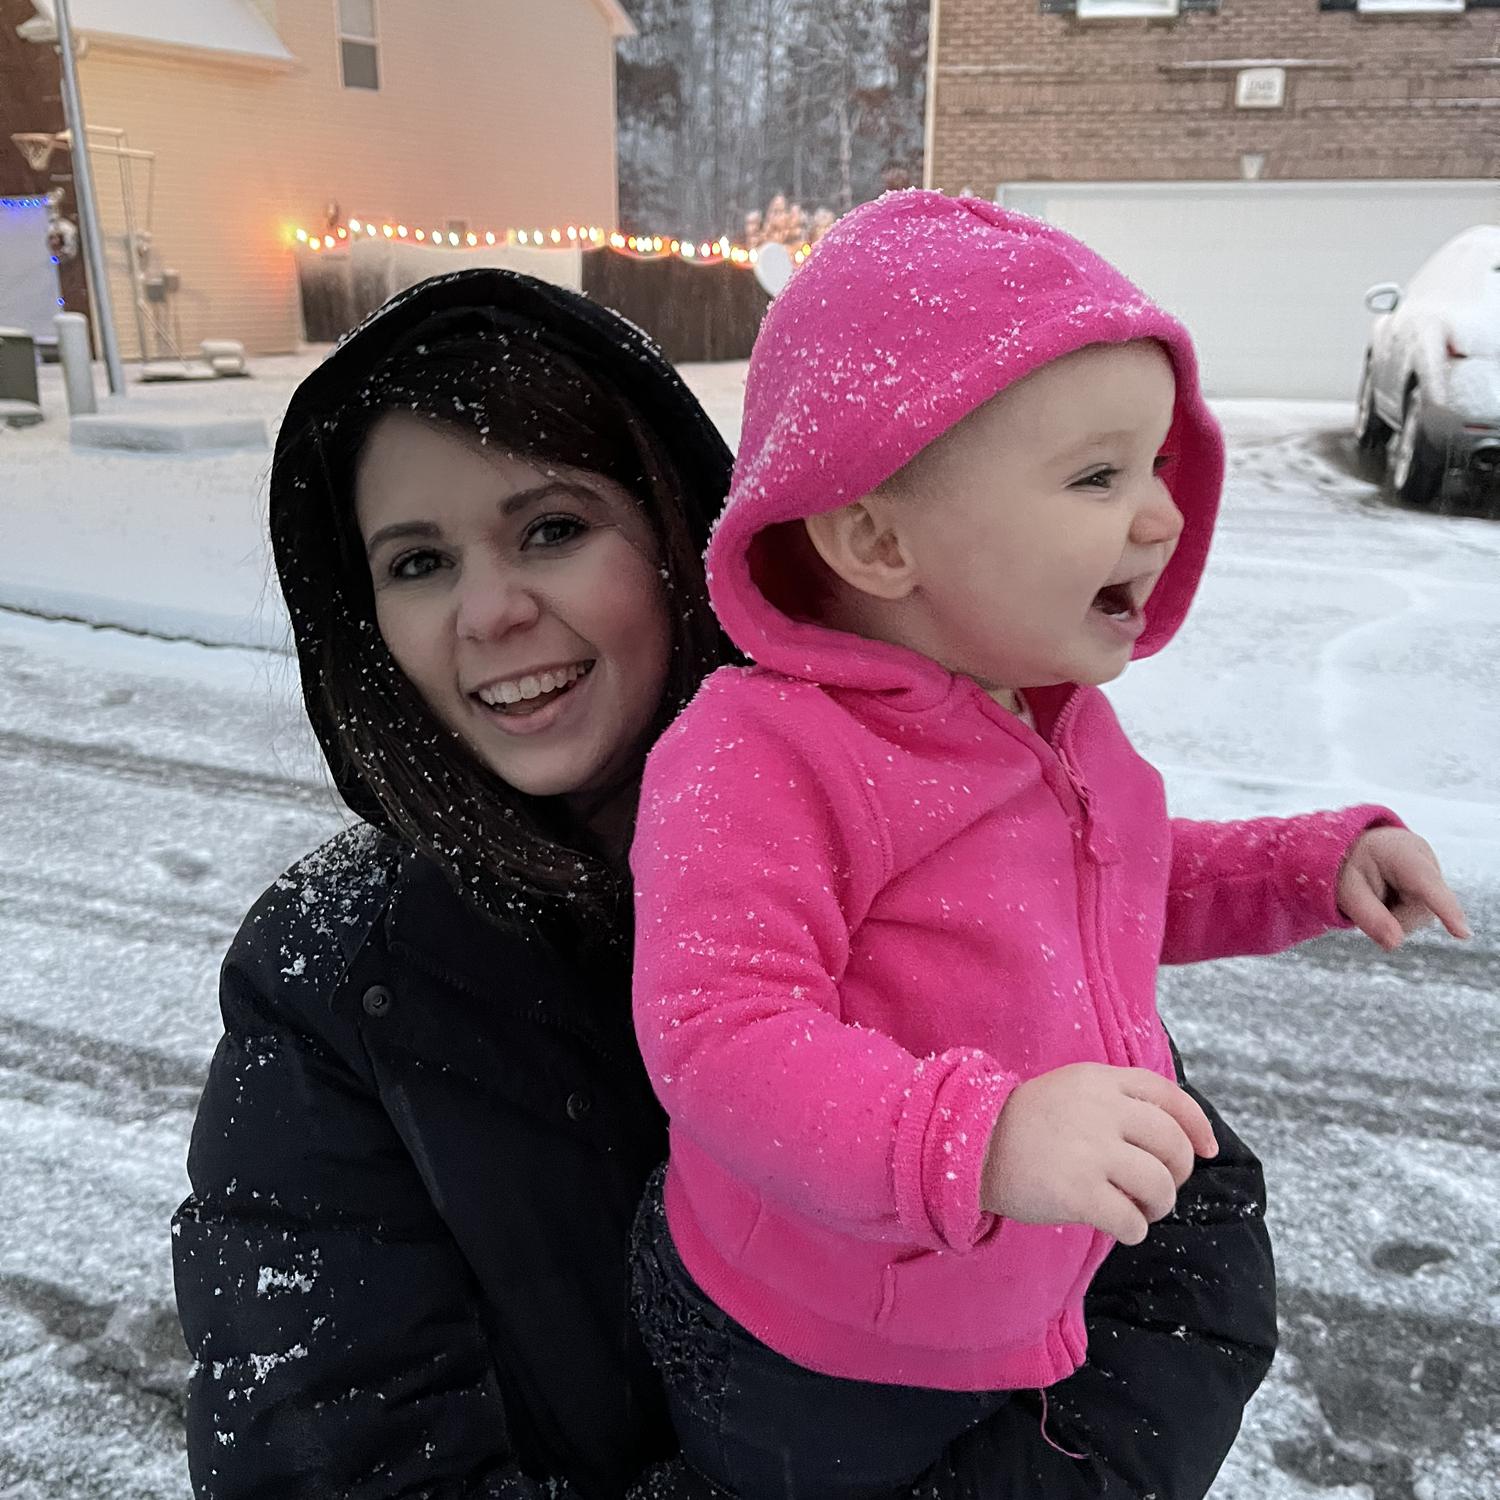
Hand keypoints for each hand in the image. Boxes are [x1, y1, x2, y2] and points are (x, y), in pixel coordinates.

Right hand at [979, 1063, 1217, 1245]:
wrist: (970, 1146)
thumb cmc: (1024, 1124)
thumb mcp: (1070, 1090)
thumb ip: (1116, 1101)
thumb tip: (1175, 1137)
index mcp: (1100, 1081)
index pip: (1168, 1096)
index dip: (1197, 1125)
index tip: (1207, 1150)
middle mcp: (1102, 1111)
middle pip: (1172, 1145)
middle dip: (1178, 1173)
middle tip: (1160, 1188)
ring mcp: (1091, 1152)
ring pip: (1158, 1185)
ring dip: (1158, 1205)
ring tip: (1140, 1210)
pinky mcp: (1078, 1193)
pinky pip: (1131, 1219)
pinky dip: (1134, 1229)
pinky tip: (1119, 1226)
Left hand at [1337, 827, 1470, 950]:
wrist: (1360, 846)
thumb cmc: (1350, 866)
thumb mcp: (1347, 890)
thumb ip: (1369, 917)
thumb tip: (1394, 944)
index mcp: (1401, 852)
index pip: (1427, 884)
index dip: (1446, 910)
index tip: (1463, 934)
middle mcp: (1427, 861)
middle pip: (1419, 911)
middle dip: (1391, 916)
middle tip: (1366, 895)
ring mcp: (1436, 875)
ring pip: (1421, 917)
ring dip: (1396, 914)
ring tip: (1378, 890)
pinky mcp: (1436, 889)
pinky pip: (1420, 914)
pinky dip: (1401, 912)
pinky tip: (1391, 894)